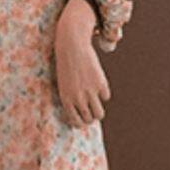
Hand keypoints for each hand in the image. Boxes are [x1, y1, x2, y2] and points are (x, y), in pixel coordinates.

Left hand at [54, 0, 109, 128]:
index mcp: (66, 100)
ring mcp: (90, 92)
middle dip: (91, 116)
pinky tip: (97, 83)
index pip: (76, 122)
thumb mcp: (63, 84)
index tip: (83, 118)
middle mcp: (78, 98)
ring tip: (96, 100)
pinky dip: (103, 92)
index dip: (81, 122)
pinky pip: (106, 96)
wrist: (71, 47)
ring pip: (99, 114)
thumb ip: (71, 99)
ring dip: (98, 109)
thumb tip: (83, 115)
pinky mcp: (101, 83)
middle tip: (90, 108)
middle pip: (90, 119)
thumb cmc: (65, 66)